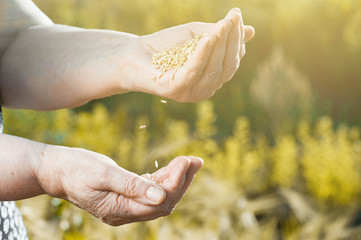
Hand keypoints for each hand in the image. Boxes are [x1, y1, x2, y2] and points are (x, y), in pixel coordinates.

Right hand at [34, 145, 202, 225]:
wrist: (57, 170)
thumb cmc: (76, 169)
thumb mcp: (103, 173)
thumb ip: (131, 185)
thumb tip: (161, 195)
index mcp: (117, 210)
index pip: (157, 203)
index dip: (175, 183)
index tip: (186, 161)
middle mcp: (124, 212)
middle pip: (163, 202)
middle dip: (182, 181)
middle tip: (196, 160)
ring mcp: (125, 205)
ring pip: (160, 197)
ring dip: (177, 179)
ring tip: (191, 161)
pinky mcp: (126, 195)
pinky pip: (151, 190)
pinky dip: (164, 178)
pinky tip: (174, 167)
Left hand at [128, 8, 254, 101]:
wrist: (130, 55)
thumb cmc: (164, 47)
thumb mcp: (196, 36)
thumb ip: (220, 35)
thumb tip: (253, 30)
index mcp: (212, 78)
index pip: (232, 60)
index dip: (237, 39)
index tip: (236, 16)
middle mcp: (204, 89)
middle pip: (227, 66)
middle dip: (232, 40)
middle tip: (233, 17)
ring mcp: (190, 93)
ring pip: (214, 69)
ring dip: (221, 44)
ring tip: (224, 23)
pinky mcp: (175, 91)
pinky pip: (194, 72)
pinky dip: (203, 54)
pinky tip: (208, 37)